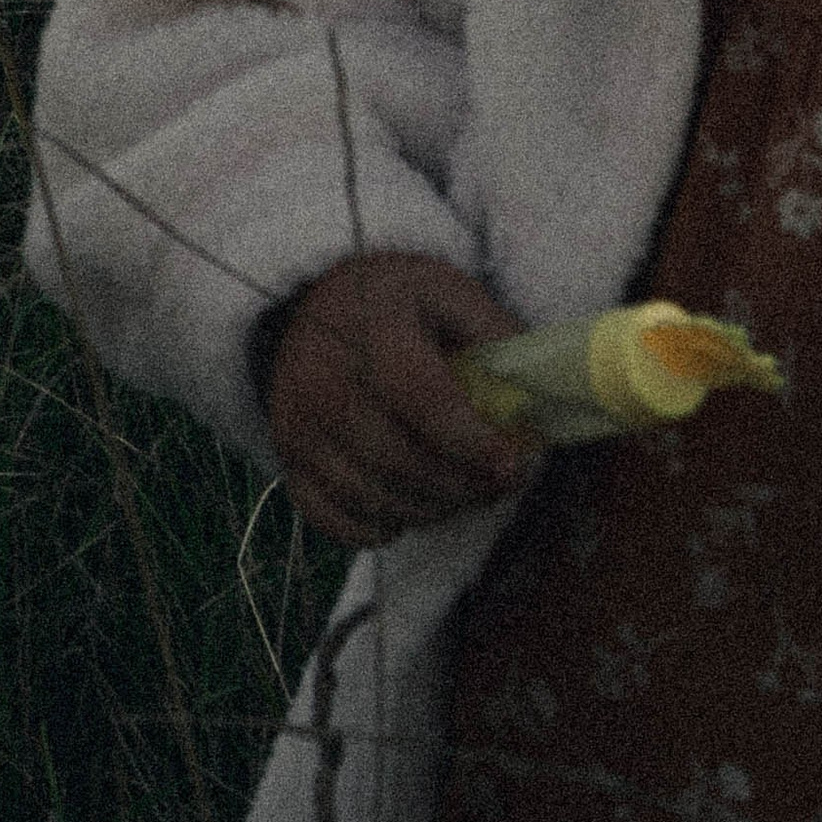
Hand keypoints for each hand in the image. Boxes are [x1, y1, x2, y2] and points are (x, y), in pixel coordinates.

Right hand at [266, 251, 539, 545]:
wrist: (318, 306)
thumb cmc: (397, 303)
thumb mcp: (449, 292)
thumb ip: (496, 337)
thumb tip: (535, 402)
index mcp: (369, 327)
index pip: (421, 397)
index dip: (471, 440)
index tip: (513, 463)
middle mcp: (321, 377)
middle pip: (399, 460)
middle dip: (462, 486)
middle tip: (498, 483)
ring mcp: (296, 423)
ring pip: (372, 498)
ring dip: (430, 510)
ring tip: (461, 492)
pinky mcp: (286, 459)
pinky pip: (334, 522)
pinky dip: (379, 529)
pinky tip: (408, 505)